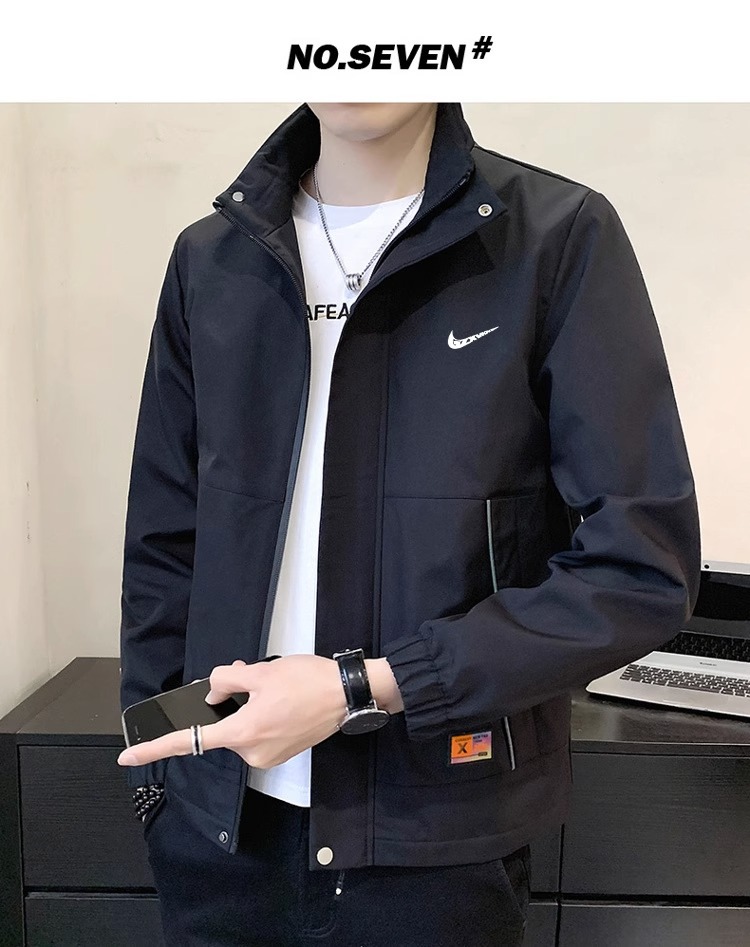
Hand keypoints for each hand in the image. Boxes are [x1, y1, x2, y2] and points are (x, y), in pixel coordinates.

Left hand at [117, 655, 400, 769]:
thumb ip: (228, 681)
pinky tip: (279, 698)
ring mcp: (268, 756)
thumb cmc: (308, 681)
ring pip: (240, 727)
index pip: (189, 741)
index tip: (127, 757)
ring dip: (244, 706)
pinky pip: (256, 733)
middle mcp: (252, 751)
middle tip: (242, 673)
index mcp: (243, 732)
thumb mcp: (263, 672)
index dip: (154, 748)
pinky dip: (258, 715)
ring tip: (272, 684)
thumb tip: (213, 691)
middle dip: (225, 702)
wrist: (348, 694)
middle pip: (221, 725)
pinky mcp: (281, 753)